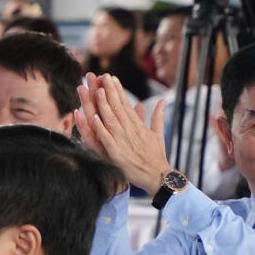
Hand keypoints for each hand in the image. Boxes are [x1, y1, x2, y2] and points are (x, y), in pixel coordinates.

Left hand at [76, 73, 169, 189]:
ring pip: (111, 120)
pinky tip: (93, 117)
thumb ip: (158, 117)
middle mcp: (130, 131)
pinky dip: (100, 128)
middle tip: (102, 77)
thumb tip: (161, 101)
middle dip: (109, 92)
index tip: (111, 78)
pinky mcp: (117, 154)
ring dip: (103, 105)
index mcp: (138, 126)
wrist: (158, 177)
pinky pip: (106, 139)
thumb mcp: (159, 134)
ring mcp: (123, 142)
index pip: (126, 105)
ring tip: (97, 90)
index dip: (118, 91)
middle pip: (117, 108)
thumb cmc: (157, 157)